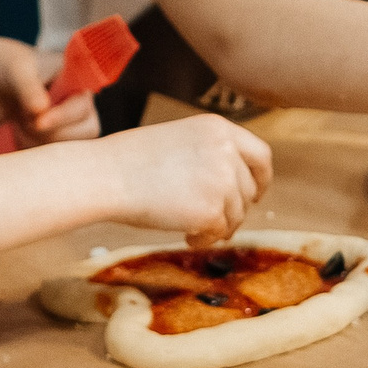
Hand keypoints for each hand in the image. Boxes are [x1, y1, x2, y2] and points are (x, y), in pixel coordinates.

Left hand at [0, 35, 97, 144]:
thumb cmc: (4, 65)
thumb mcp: (16, 70)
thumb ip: (29, 88)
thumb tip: (41, 110)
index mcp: (77, 81)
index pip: (82, 108)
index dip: (63, 117)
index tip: (38, 121)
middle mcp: (78, 104)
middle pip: (83, 132)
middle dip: (49, 131)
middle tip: (24, 118)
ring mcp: (68, 125)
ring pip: (67, 148)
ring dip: (38, 142)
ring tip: (19, 122)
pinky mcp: (53, 140)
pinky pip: (51, 158)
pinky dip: (32, 150)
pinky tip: (20, 134)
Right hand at [90, 114, 273, 242]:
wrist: (107, 176)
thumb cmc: (131, 160)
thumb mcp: (180, 140)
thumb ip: (210, 155)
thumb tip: (234, 186)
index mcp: (218, 129)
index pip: (261, 155)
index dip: (261, 178)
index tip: (256, 194)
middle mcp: (226, 151)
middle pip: (249, 190)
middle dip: (235, 209)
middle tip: (216, 221)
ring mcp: (222, 181)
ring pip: (236, 215)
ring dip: (217, 226)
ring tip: (191, 227)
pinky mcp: (212, 210)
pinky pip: (219, 232)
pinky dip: (204, 238)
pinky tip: (185, 235)